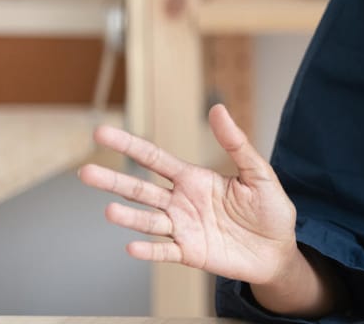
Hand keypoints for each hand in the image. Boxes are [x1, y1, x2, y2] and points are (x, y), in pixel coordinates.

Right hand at [79, 103, 298, 284]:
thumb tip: (218, 109)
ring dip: (129, 217)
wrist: (278, 250)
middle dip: (114, 181)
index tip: (101, 133)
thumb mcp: (258, 172)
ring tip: (110, 211)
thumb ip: (236, 144)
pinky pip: (164, 252)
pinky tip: (133, 247)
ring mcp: (182, 228)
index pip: (154, 159)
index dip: (129, 145)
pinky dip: (149, 251)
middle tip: (85, 172)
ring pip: (148, 221)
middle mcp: (181, 202)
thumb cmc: (270, 209)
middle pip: (140, 189)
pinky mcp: (189, 253)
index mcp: (194, 179)